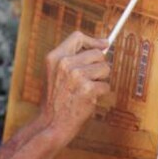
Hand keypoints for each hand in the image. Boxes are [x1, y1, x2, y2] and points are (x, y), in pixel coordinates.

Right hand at [38, 31, 110, 146]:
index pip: (77, 37)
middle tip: (90, 77)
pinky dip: (100, 93)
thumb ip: (72, 57)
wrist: (51, 122)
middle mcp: (65, 63)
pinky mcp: (88, 89)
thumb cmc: (55, 97)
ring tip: (87, 88)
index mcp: (55, 56)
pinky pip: (106, 85)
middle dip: (99, 65)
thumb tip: (102, 45)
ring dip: (101, 79)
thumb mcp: (54, 71)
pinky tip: (88, 99)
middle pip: (97, 53)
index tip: (104, 44)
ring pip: (105, 68)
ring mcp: (76, 76)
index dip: (93, 40)